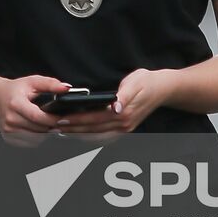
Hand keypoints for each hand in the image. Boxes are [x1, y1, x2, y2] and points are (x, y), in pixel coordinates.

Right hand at [0, 75, 69, 141]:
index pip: (37, 117)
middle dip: (51, 127)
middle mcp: (10, 119)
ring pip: (35, 139)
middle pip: (38, 129)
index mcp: (16, 104)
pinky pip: (29, 143)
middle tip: (59, 121)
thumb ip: (50, 84)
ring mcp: (8, 130)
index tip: (62, 118)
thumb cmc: (15, 90)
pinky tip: (38, 129)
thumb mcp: (32, 82)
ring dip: (45, 134)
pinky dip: (37, 138)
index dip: (52, 119)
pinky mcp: (8, 138)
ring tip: (48, 124)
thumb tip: (66, 88)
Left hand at [56, 68, 171, 135]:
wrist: (164, 88)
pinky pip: (103, 134)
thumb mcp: (136, 83)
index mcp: (124, 113)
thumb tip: (115, 107)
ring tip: (61, 131)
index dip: (77, 120)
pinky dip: (89, 134)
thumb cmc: (147, 82)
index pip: (95, 119)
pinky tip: (79, 132)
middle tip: (54, 127)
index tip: (61, 120)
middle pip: (93, 130)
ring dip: (79, 133)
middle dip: (73, 129)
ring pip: (97, 134)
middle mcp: (124, 124)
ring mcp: (125, 128)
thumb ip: (124, 96)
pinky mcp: (124, 127)